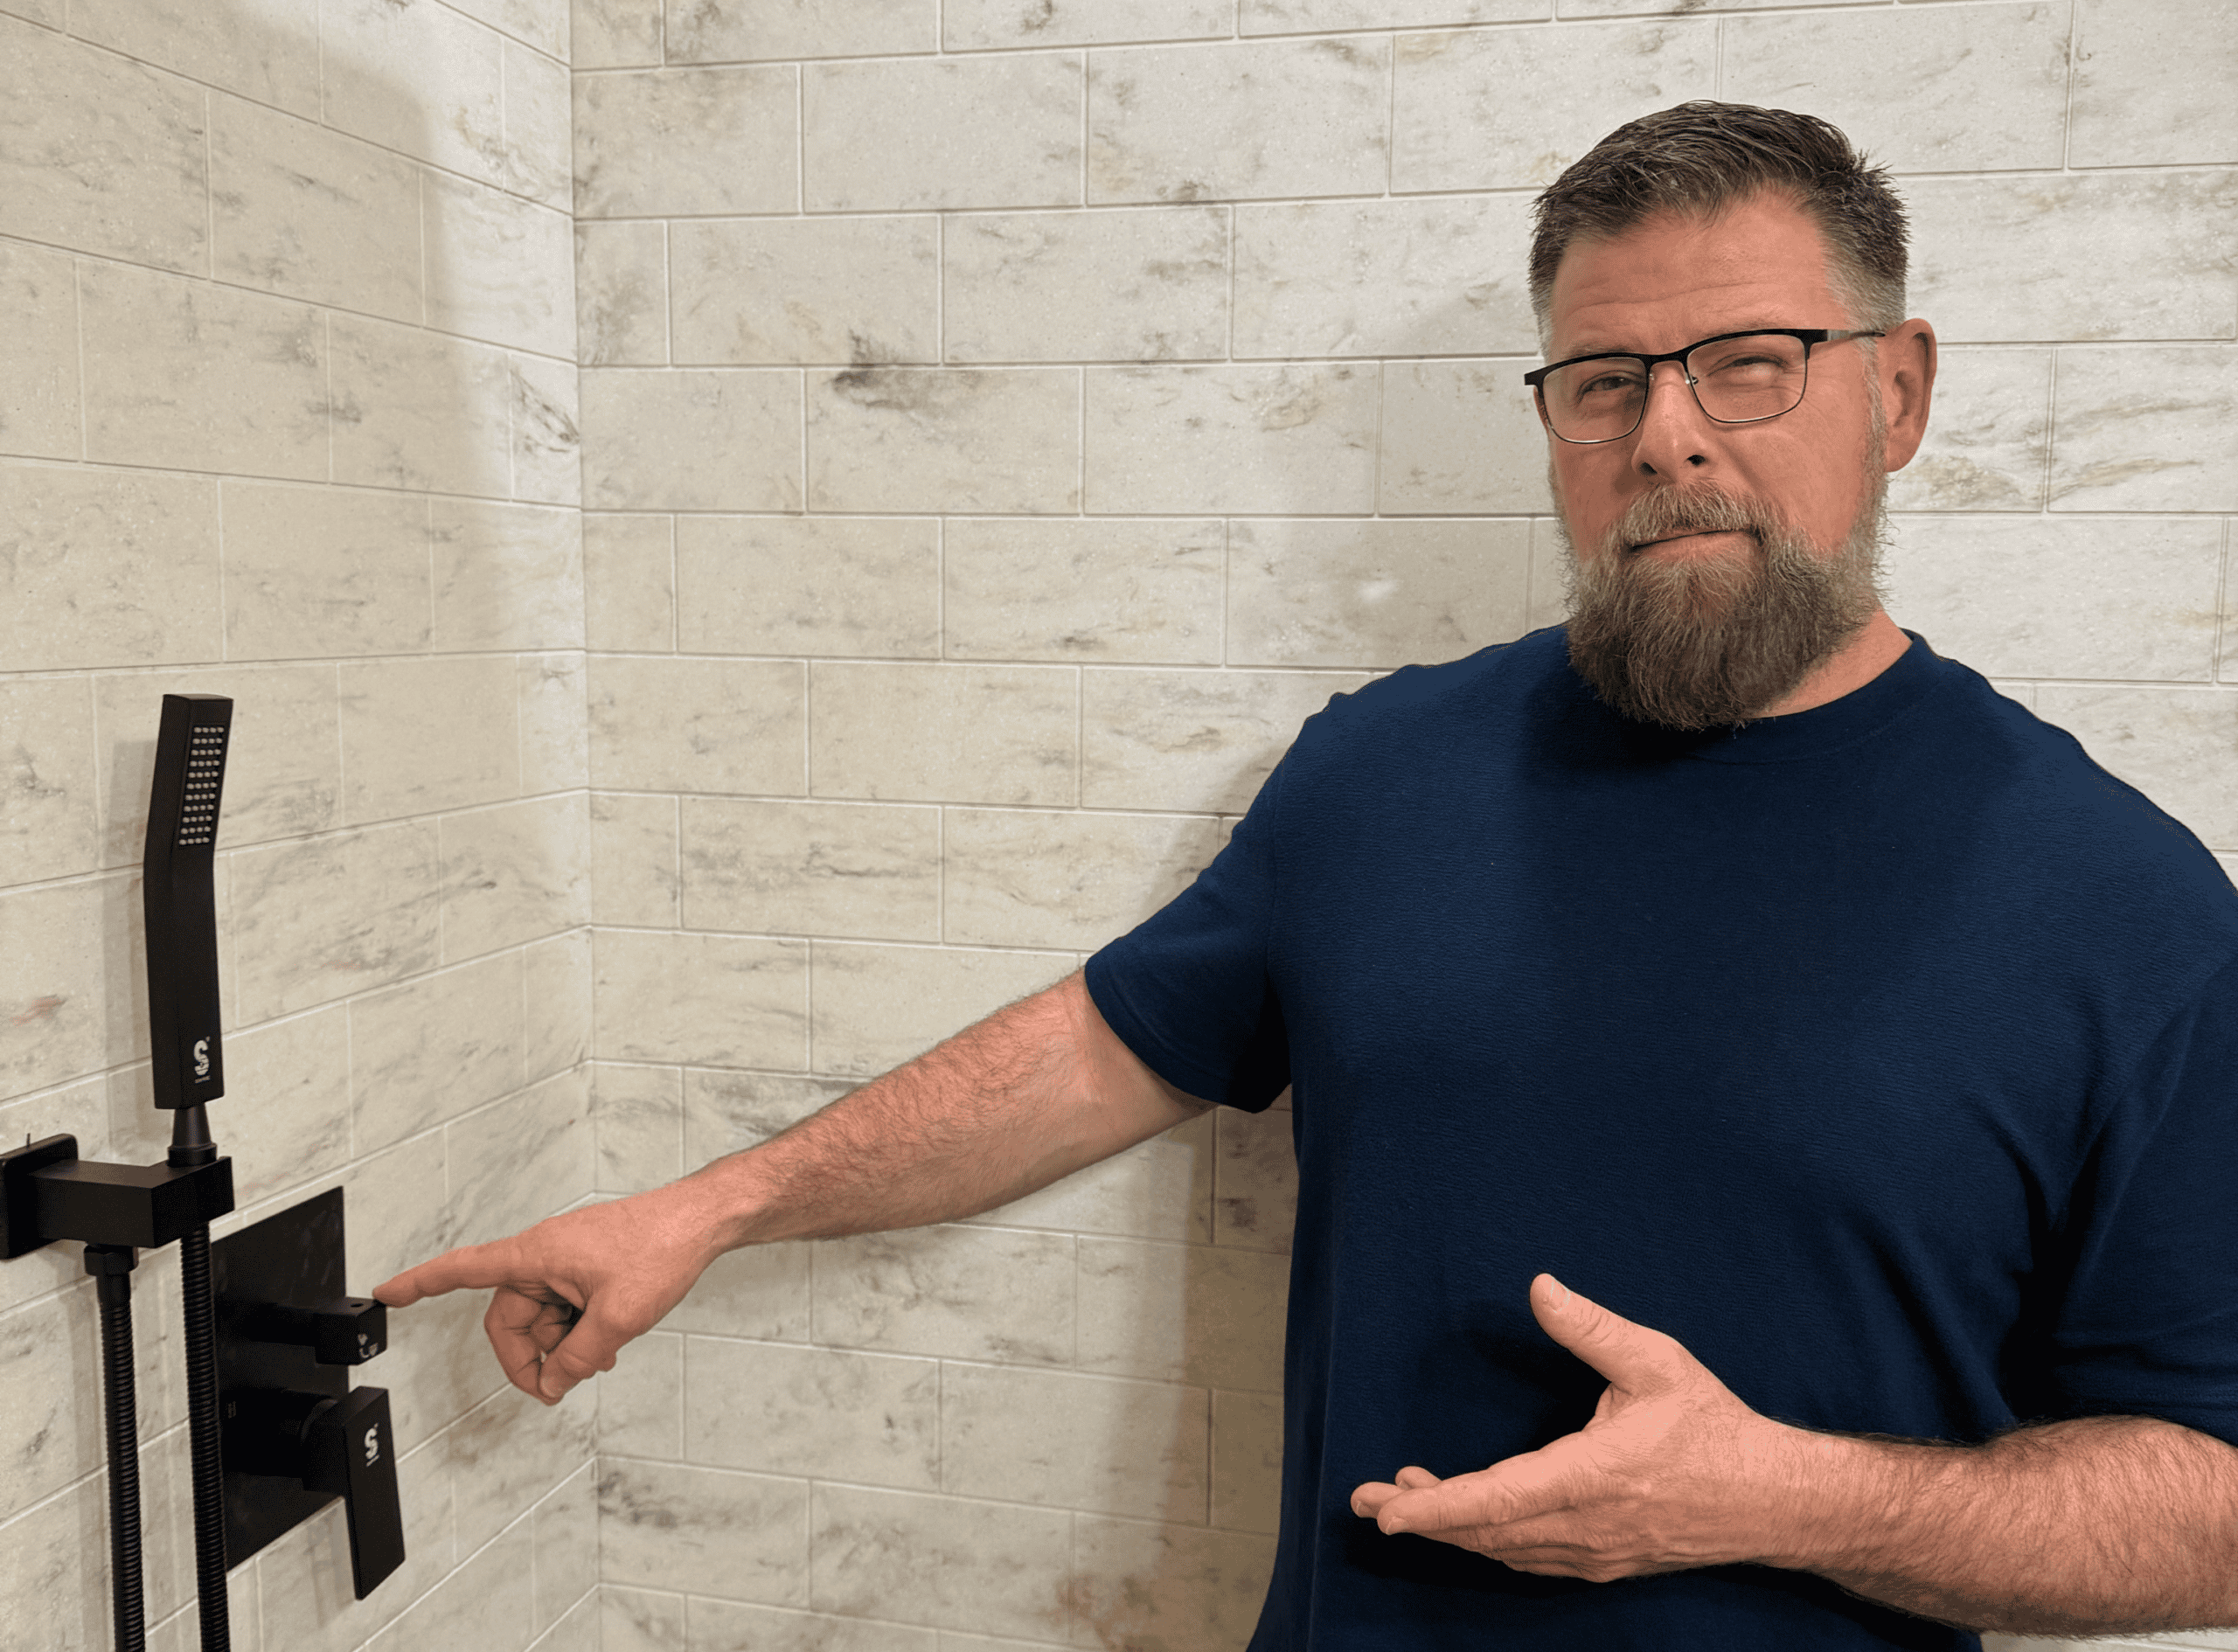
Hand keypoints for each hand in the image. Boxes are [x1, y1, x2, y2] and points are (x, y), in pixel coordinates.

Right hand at [374, 1182, 721, 1405]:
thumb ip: (579, 1358)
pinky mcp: (586, 1267)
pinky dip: (579, 1332)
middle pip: (510, 1319)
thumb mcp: (618, 1318)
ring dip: (563, 1347)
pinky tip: (606, 1348)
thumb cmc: (661, 1246)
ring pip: (542, 1319)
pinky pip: (565, 1308)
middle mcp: (543, 1254)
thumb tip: (554, 1382)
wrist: (701, 1221)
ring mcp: (566, 1261)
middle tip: (559, 1386)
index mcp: (535, 1254)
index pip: (462, 1269)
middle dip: (531, 1357)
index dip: (420, 1283)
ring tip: (601, 1357)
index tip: (387, 1292)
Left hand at [1349, 1274, 1801, 1581]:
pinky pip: (1529, 1558)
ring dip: (1452, 1527)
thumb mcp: (1656, 1361)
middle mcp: (1586, 1525)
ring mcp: (1593, 1552)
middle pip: (1485, 1533)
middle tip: (1367, 1500)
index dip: (1438, 1507)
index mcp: (1593, 1476)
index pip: (1497, 1501)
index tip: (1389, 1510)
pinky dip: (1488, 1540)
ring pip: (1504, 1550)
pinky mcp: (1601, 1561)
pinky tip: (1465, 1518)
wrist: (1774, 1501)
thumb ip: (1591, 1328)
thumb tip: (1539, 1287)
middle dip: (1422, 1518)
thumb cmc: (1712, 1427)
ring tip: (1404, 1497)